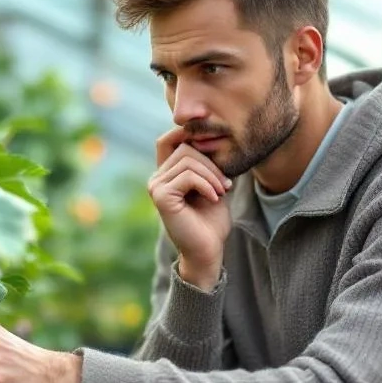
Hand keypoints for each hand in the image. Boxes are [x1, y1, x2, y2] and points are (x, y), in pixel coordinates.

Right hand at [150, 127, 232, 289]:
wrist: (208, 249)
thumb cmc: (212, 220)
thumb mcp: (214, 183)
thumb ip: (209, 162)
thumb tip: (216, 134)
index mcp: (166, 174)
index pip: (168, 139)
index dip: (186, 133)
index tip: (214, 143)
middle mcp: (157, 178)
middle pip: (184, 147)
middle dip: (211, 162)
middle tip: (226, 183)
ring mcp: (155, 186)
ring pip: (187, 159)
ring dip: (212, 174)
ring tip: (222, 191)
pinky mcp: (161, 196)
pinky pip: (187, 175)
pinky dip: (206, 184)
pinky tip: (215, 198)